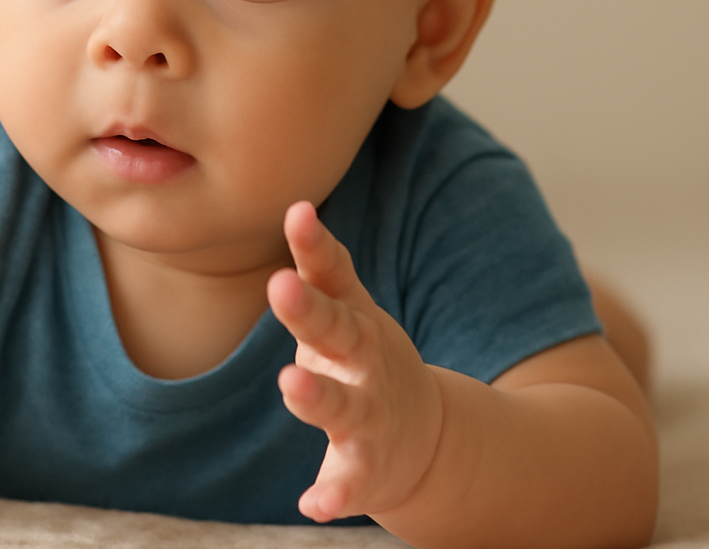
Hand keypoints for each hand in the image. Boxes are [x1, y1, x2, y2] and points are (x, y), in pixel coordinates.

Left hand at [267, 201, 444, 522]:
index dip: (314, 246)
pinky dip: (334, 493)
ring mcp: (369, 416)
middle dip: (309, 311)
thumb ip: (322, 266)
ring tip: (290, 384)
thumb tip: (296, 205)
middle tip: (280, 286)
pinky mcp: (366, 468)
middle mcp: (365, 364)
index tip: (297, 213)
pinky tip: (313, 504)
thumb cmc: (365, 358)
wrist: (428, 439)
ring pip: (342, 407)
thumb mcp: (351, 309)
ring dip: (317, 396)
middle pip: (337, 332)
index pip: (333, 276)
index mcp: (355, 322)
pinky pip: (349, 482)